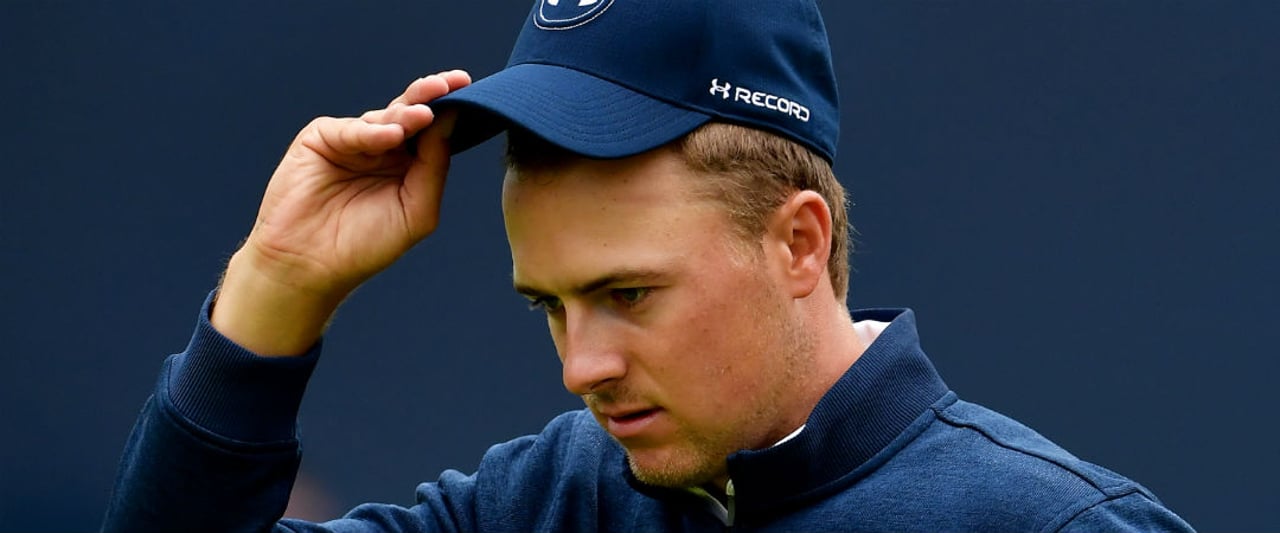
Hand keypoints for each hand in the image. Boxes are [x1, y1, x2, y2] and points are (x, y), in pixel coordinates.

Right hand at [212, 71, 471, 355]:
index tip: (473, 91)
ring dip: (406, 113)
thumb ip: (434, 168)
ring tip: (424, 115)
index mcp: (409, 164)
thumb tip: (449, 123)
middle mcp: (382, 147)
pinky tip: (390, 136)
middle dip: (433, 95)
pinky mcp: (321, 139)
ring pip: (384, 116)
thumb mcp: (417, 210)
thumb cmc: (366, 245)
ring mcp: (352, 141)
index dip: (452, 111)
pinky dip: (370, 132)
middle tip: (453, 82)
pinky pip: (350, 129)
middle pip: (412, 113)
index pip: (435, 131)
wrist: (310, 265)